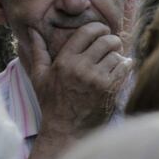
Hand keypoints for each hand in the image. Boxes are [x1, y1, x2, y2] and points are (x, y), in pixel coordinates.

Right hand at [26, 22, 130, 137]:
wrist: (67, 131)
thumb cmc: (52, 103)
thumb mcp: (39, 77)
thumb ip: (38, 52)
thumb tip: (33, 31)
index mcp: (64, 61)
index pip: (87, 32)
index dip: (98, 28)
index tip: (102, 31)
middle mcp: (81, 67)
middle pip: (105, 40)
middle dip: (111, 40)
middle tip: (112, 44)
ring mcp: (96, 79)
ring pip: (116, 54)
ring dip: (117, 55)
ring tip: (114, 59)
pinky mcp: (109, 90)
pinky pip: (124, 67)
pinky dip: (125, 65)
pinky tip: (122, 67)